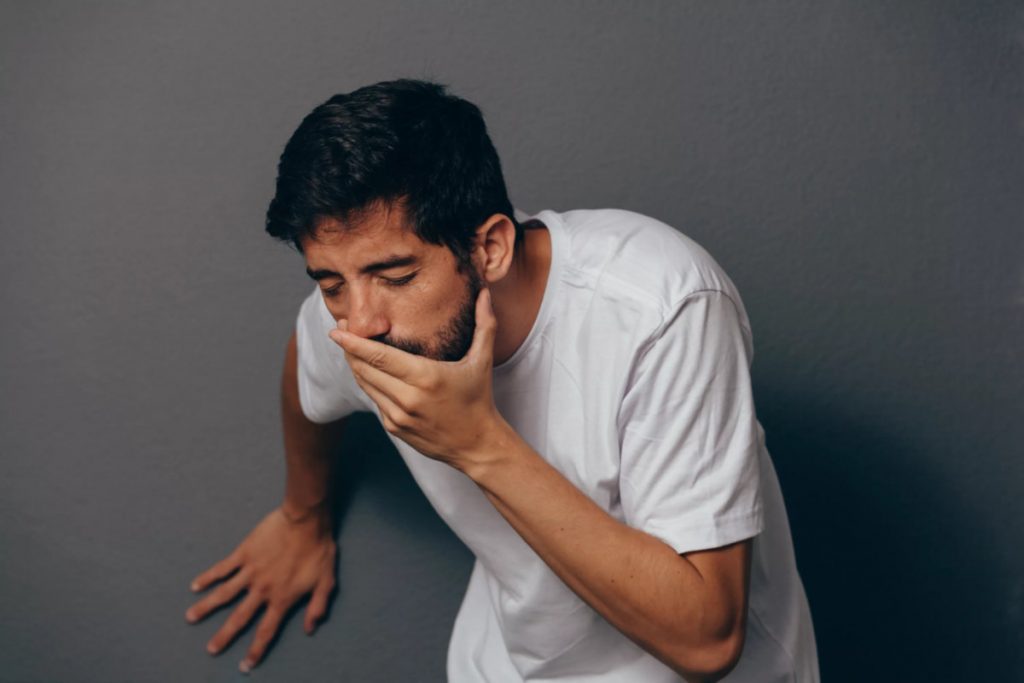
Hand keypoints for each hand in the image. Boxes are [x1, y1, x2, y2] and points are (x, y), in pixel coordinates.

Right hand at [185, 505, 335, 672]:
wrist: (306, 520)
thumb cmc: (319, 549)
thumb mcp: (327, 581)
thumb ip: (318, 606)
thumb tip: (310, 629)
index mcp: (282, 598)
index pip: (267, 630)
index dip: (256, 650)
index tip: (245, 666)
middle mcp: (262, 589)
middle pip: (239, 618)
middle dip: (224, 636)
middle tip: (211, 650)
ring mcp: (251, 571)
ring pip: (224, 594)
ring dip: (206, 607)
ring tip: (190, 618)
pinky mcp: (244, 553)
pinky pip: (223, 568)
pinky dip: (208, 577)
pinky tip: (194, 585)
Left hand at [328, 287, 508, 470]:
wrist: (476, 444)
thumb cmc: (478, 399)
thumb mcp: (482, 361)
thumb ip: (485, 324)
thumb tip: (485, 293)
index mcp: (426, 378)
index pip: (379, 356)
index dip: (354, 342)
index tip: (337, 329)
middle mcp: (408, 399)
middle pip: (364, 369)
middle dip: (349, 348)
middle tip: (342, 329)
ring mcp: (397, 416)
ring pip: (365, 385)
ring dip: (355, 365)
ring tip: (350, 347)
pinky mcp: (393, 428)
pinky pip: (374, 399)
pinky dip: (369, 383)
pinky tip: (369, 370)